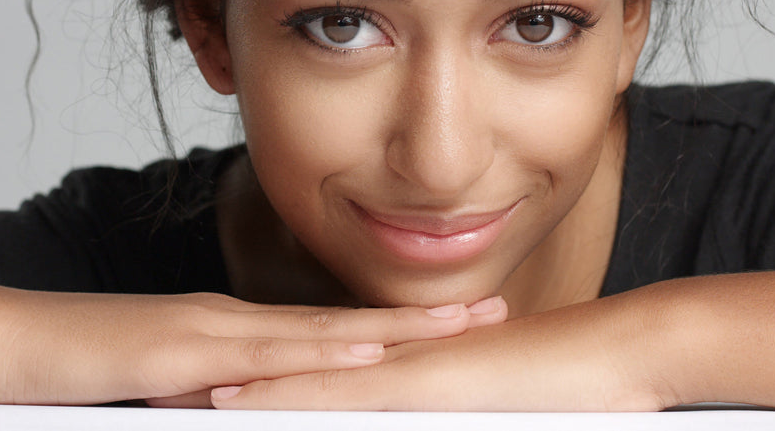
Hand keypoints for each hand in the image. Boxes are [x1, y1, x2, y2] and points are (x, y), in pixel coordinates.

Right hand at [0, 288, 506, 404]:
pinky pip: (259, 354)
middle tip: (495, 312)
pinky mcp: (174, 346)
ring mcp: (204, 329)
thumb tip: (233, 410)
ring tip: (462, 328)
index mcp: (226, 333)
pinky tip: (365, 353)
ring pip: (318, 331)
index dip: (391, 331)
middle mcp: (227, 322)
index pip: (324, 334)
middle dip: (422, 324)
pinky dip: (319, 353)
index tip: (451, 331)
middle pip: (342, 324)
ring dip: (394, 332)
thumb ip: (199, 395)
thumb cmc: (66, 366)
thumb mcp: (148, 387)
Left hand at [209, 294, 664, 410]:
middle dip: (216, 386)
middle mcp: (383, 362)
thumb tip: (417, 420)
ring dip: (229, 391)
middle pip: (284, 374)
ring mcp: (396, 369)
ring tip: (165, 398)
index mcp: (394, 371)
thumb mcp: (482, 413)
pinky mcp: (416, 382)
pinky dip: (283, 399)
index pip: (306, 380)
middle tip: (150, 392)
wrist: (624, 353)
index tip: (191, 399)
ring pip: (293, 379)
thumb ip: (440, 416)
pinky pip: (335, 394)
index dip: (248, 388)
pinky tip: (234, 407)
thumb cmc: (567, 389)